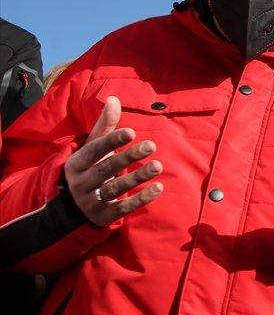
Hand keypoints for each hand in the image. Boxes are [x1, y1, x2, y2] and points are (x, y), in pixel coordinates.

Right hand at [64, 96, 163, 226]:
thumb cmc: (90, 167)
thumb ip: (105, 125)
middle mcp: (81, 182)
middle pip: (106, 169)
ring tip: (158, 165)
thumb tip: (113, 98)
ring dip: (138, 177)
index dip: (112, 141)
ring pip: (115, 189)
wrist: (73, 207)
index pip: (94, 150)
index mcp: (77, 163)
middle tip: (151, 145)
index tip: (132, 132)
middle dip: (128, 157)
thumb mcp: (93, 147)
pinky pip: (123, 208)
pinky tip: (158, 188)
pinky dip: (141, 199)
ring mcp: (90, 201)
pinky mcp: (103, 216)